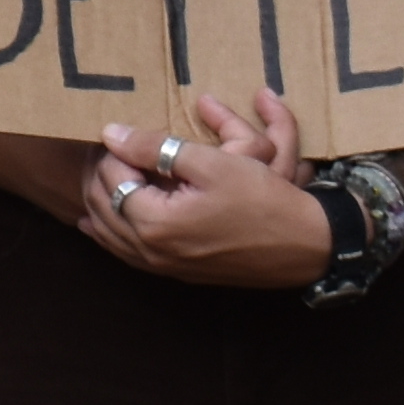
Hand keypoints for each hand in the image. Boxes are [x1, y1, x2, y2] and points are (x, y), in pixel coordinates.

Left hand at [77, 88, 328, 287]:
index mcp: (154, 223)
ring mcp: (163, 268)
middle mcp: (151, 252)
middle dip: (98, 174)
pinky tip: (102, 220)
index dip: (110, 151)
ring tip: (101, 172)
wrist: (305, 246)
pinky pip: (127, 254)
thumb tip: (111, 133)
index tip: (116, 131)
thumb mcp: (211, 163)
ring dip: (99, 202)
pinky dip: (111, 232)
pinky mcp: (177, 273)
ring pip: (109, 235)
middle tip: (105, 147)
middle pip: (101, 208)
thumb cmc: (262, 200)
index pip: (111, 179)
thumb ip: (156, 147)